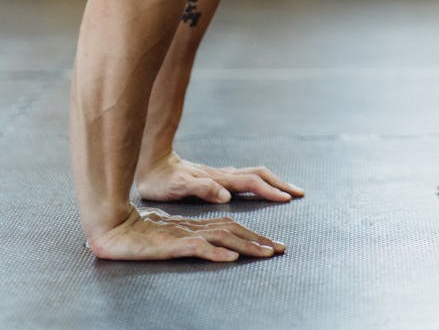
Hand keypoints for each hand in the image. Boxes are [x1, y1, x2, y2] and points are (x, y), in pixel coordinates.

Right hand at [87, 206, 285, 262]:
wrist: (111, 229)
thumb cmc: (138, 235)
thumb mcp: (170, 239)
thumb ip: (192, 241)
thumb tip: (217, 251)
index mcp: (195, 226)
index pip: (231, 228)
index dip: (253, 236)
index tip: (273, 246)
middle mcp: (194, 227)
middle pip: (233, 230)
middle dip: (259, 240)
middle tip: (281, 249)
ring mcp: (183, 235)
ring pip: (221, 238)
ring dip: (246, 246)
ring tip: (266, 253)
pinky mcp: (170, 244)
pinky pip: (197, 248)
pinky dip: (215, 253)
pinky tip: (229, 258)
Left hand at [136, 152, 303, 204]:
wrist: (152, 161)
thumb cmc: (162, 180)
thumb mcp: (178, 187)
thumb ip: (202, 189)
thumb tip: (225, 195)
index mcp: (219, 179)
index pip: (251, 184)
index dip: (270, 191)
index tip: (287, 199)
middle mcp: (224, 175)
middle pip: (260, 175)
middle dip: (280, 184)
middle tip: (299, 194)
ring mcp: (221, 175)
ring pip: (254, 175)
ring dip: (273, 182)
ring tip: (287, 191)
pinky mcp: (216, 178)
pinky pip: (245, 179)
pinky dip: (261, 183)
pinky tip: (261, 189)